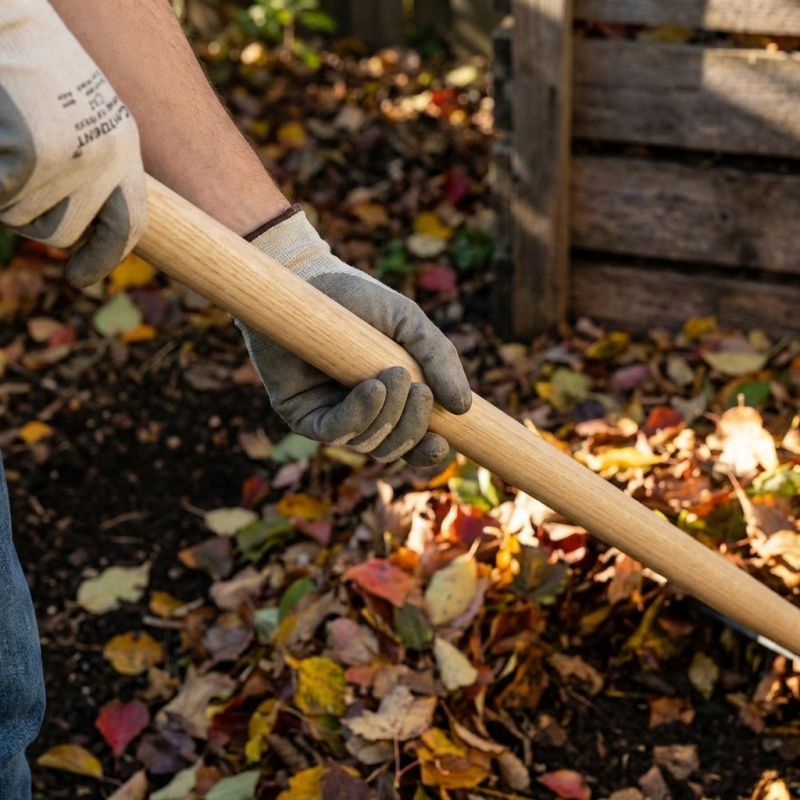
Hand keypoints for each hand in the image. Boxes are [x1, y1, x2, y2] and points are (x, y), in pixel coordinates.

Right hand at [0, 0, 146, 286]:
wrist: (6, 14)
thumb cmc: (31, 60)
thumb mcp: (78, 114)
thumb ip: (88, 167)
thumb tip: (77, 227)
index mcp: (124, 147)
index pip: (130, 225)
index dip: (105, 257)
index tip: (81, 279)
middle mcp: (107, 159)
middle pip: (63, 233)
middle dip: (31, 218)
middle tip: (16, 176)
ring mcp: (72, 160)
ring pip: (21, 216)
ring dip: (4, 192)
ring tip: (7, 138)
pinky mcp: (34, 156)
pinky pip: (1, 196)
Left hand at [239, 209, 471, 465]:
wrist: (309, 278)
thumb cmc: (361, 301)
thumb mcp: (410, 324)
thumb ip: (440, 360)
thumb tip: (464, 408)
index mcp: (392, 402)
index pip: (413, 443)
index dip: (428, 453)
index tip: (443, 443)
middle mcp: (362, 416)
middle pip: (394, 448)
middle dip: (413, 427)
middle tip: (421, 391)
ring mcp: (331, 417)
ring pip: (368, 444)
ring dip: (389, 417)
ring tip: (394, 376)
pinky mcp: (302, 414)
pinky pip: (334, 432)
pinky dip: (359, 415)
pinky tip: (372, 388)